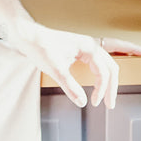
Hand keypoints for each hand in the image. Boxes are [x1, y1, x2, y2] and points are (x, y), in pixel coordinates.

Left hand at [0, 21, 140, 109]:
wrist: (28, 36)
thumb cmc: (40, 47)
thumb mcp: (55, 68)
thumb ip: (70, 86)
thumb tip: (82, 102)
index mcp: (88, 46)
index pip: (103, 71)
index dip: (101, 89)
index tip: (94, 102)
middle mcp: (90, 45)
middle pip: (111, 66)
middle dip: (112, 86)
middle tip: (110, 104)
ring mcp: (87, 47)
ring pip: (108, 63)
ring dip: (112, 79)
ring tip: (112, 94)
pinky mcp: (81, 50)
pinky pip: (101, 60)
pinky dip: (107, 69)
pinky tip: (110, 74)